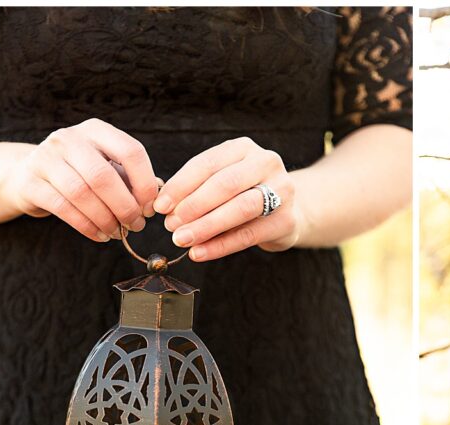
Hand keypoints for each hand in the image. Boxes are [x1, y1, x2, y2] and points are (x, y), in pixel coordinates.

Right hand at [0, 118, 160, 241]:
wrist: (27, 173)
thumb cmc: (79, 173)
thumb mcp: (107, 166)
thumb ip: (132, 178)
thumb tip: (159, 195)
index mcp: (96, 130)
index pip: (131, 151)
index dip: (145, 184)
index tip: (150, 207)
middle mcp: (68, 138)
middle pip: (104, 176)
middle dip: (125, 207)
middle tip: (136, 225)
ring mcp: (45, 158)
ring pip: (82, 194)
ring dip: (106, 219)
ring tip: (118, 232)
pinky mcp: (30, 182)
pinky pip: (63, 208)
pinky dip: (87, 226)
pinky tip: (100, 235)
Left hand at [153, 137, 299, 260]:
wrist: (289, 211)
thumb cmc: (244, 194)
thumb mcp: (222, 181)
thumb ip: (196, 189)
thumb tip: (163, 207)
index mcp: (244, 148)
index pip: (207, 163)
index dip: (181, 185)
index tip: (160, 206)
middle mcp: (266, 162)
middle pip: (225, 184)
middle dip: (194, 206)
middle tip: (170, 225)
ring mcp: (282, 191)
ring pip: (240, 208)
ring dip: (206, 226)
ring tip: (182, 239)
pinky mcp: (287, 220)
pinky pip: (249, 235)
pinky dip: (221, 246)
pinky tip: (200, 252)